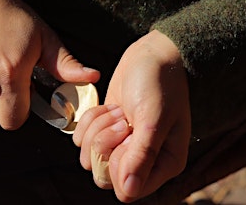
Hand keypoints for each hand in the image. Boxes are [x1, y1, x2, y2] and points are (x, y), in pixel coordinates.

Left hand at [73, 30, 190, 202]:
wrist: (152, 55)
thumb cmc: (160, 84)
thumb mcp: (152, 119)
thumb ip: (141, 157)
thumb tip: (127, 192)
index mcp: (163, 164)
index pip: (126, 189)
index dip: (117, 165)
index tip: (127, 135)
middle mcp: (142, 160)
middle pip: (103, 175)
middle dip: (104, 144)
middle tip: (122, 120)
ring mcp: (122, 145)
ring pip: (89, 157)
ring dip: (98, 129)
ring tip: (119, 111)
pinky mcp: (106, 130)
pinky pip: (82, 139)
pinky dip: (90, 120)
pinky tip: (110, 106)